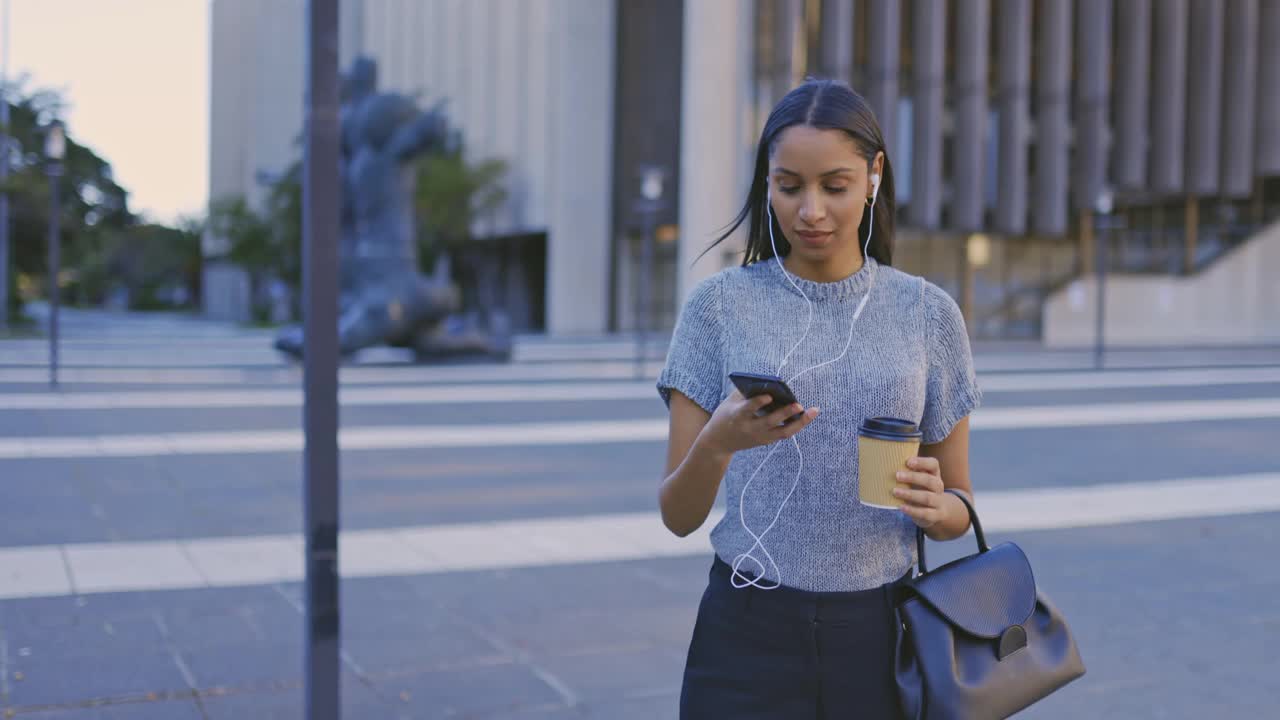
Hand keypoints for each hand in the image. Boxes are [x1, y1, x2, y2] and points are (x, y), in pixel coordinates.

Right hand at [698, 390, 819, 456]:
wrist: (718, 442)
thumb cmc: (725, 415)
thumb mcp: (730, 402)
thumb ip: (747, 392)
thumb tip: (769, 382)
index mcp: (737, 416)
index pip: (748, 409)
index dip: (758, 403)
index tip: (769, 396)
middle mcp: (750, 428)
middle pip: (770, 422)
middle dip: (785, 414)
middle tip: (798, 405)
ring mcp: (759, 437)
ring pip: (783, 432)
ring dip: (800, 422)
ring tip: (813, 410)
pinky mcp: (765, 441)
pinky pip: (784, 433)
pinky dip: (795, 424)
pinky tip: (806, 414)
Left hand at [893, 456, 946, 529]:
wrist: (939, 510)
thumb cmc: (922, 489)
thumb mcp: (918, 479)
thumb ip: (907, 471)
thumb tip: (885, 463)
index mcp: (934, 474)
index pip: (933, 464)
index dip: (922, 462)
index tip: (908, 462)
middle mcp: (938, 486)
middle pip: (930, 480)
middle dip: (913, 477)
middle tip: (897, 475)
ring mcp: (939, 502)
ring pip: (927, 497)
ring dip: (910, 494)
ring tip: (894, 491)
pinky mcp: (935, 515)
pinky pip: (925, 513)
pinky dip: (913, 510)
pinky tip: (901, 507)